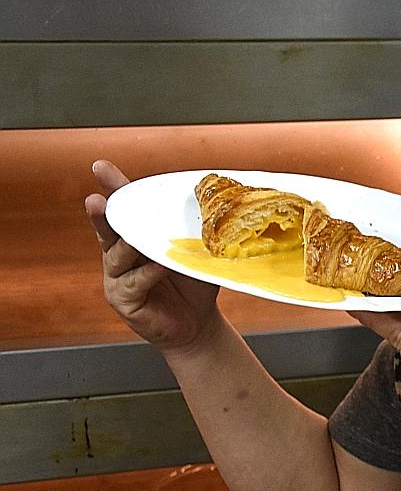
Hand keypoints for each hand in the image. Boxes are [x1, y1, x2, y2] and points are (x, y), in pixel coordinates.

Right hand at [84, 160, 221, 353]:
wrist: (197, 324)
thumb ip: (193, 232)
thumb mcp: (195, 252)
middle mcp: (120, 256)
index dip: (114, 189)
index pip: (125, 210)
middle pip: (110, 230)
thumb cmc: (193, 285)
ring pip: (117, 257)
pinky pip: (133, 283)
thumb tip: (213, 204)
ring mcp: (117, 279)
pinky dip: (147, 273)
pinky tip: (158, 266)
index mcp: (135, 239)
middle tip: (96, 199)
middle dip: (102, 212)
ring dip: (127, 244)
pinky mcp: (123, 300)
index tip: (101, 167)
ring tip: (135, 235)